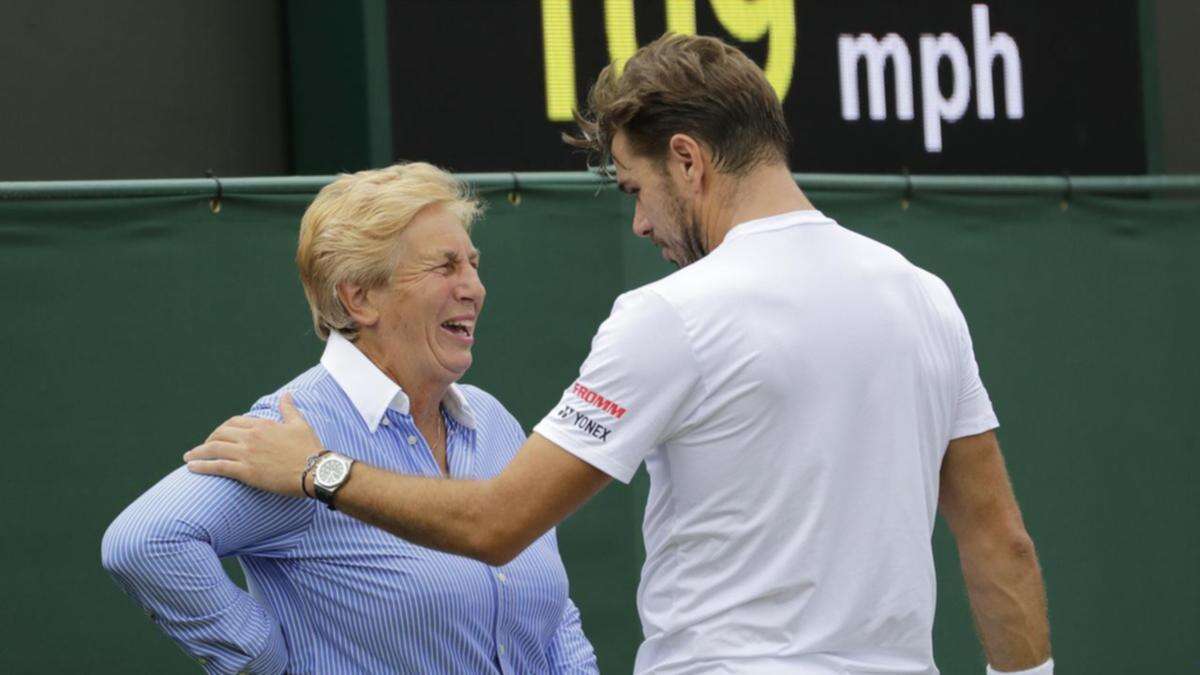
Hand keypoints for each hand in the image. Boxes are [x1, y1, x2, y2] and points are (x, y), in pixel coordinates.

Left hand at [184, 393, 323, 497]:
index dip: (223, 429)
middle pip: (220, 434)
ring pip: (214, 449)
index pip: (234, 422)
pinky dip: (202, 466)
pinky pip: (217, 466)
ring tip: (188, 457)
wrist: (315, 470)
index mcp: (262, 424)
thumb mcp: (299, 424)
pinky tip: (192, 467)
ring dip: (198, 453)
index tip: (218, 436)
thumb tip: (286, 394)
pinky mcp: (245, 471)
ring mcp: (246, 453)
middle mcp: (251, 436)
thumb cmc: (309, 448)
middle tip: (202, 448)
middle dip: (208, 440)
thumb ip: (289, 409)